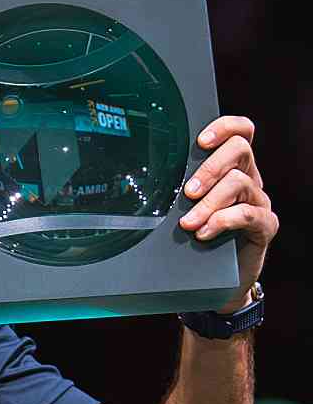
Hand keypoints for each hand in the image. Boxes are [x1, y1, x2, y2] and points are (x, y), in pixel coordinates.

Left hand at [175, 115, 275, 313]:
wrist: (218, 276)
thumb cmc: (196, 235)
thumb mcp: (182, 207)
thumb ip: (174, 190)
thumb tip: (137, 180)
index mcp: (230, 166)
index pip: (240, 131)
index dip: (224, 127)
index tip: (200, 141)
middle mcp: (249, 178)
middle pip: (240, 149)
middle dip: (209, 168)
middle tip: (187, 191)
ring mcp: (258, 200)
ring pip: (239, 182)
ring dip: (209, 202)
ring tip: (189, 223)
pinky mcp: (265, 225)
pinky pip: (250, 213)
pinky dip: (223, 221)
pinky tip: (205, 233)